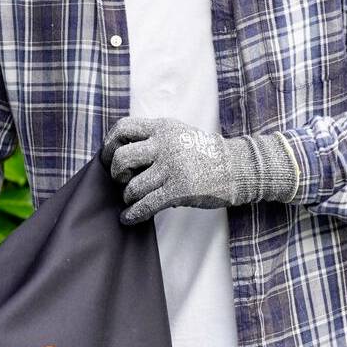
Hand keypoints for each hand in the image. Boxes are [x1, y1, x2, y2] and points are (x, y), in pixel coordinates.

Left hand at [98, 116, 299, 224]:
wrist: (238, 168)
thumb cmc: (204, 154)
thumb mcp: (179, 134)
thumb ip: (153, 138)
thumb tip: (121, 154)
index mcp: (163, 128)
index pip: (123, 128)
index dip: (110, 144)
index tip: (109, 157)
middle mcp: (165, 145)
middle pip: (122, 157)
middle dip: (116, 173)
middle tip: (122, 180)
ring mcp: (172, 168)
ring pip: (132, 186)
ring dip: (128, 196)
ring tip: (133, 200)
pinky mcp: (179, 190)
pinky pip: (146, 204)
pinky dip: (133, 214)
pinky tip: (129, 218)